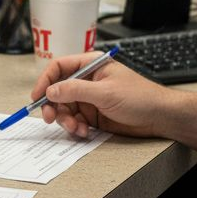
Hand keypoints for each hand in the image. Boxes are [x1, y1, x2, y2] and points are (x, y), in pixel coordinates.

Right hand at [29, 52, 169, 138]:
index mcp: (91, 65)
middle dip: (53, 106)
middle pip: (58, 90)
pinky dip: (75, 128)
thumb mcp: (105, 92)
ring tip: (76, 128)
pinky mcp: (93, 115)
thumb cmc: (140, 97)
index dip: (45, 81)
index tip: (37, 96)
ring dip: (66, 120)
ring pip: (65, 108)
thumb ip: (76, 90)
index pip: (59, 67)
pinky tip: (84, 132)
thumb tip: (51, 90)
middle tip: (50, 118)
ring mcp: (90, 98)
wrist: (159, 117)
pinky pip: (75, 120)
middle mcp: (87, 81)